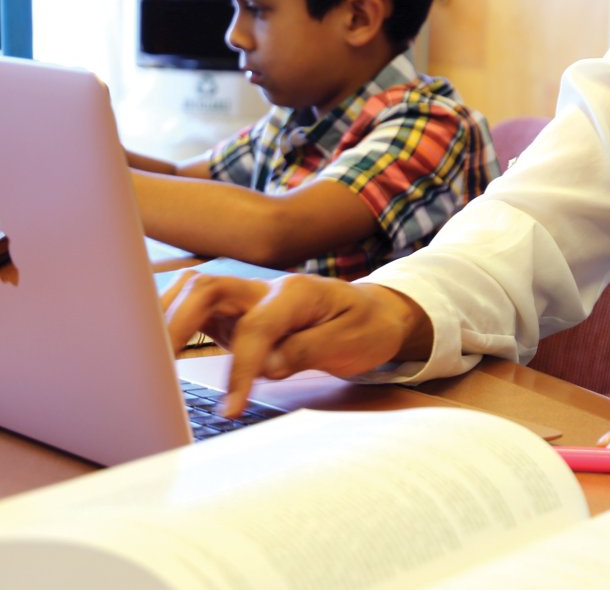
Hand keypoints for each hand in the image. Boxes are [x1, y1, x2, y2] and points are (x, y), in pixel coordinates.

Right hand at [159, 271, 426, 416]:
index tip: (231, 408)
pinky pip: (196, 311)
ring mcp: (247, 299)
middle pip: (207, 289)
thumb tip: (267, 367)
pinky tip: (156, 350)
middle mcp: (264, 289)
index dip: (241, 367)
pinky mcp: (235, 316)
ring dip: (166, 319)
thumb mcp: (352, 341)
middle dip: (177, 325)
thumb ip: (309, 350)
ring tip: (145, 360)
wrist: (375, 314)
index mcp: (297, 292)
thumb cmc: (365, 327)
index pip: (256, 327)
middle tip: (157, 370)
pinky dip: (172, 324)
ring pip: (194, 293)